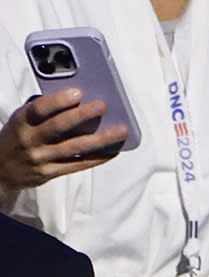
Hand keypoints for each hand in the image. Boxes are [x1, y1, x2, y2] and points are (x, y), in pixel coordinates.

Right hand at [0, 90, 128, 192]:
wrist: (0, 170)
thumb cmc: (17, 138)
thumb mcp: (20, 120)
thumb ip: (41, 111)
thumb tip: (72, 101)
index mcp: (22, 121)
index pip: (40, 108)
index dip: (58, 101)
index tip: (78, 93)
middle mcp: (31, 140)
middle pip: (59, 127)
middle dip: (83, 115)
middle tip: (103, 106)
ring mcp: (41, 158)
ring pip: (74, 148)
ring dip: (99, 140)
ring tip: (119, 131)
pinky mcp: (50, 173)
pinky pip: (77, 165)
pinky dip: (96, 158)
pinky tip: (112, 152)